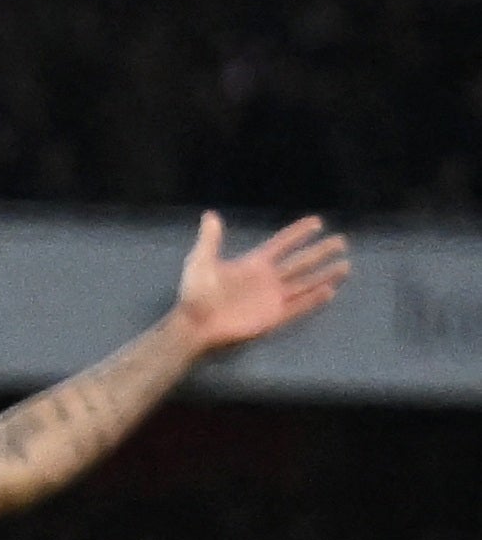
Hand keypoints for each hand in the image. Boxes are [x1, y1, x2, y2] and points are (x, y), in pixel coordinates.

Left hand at [172, 211, 351, 354]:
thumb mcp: (201, 261)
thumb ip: (210, 239)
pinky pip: (297, 307)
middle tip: (342, 241)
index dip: (298, 234)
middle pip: (301, 263)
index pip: (282, 244)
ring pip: (305, 284)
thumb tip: (210, 215)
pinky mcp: (272, 317)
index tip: (317, 222)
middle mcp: (267, 280)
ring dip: (325, 275)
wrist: (194, 324)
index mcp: (254, 264)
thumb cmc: (196, 293)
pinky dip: (313, 300)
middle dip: (321, 252)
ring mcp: (271, 299)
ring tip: (345, 266)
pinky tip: (330, 291)